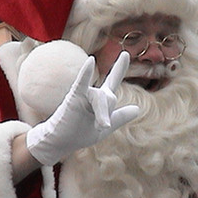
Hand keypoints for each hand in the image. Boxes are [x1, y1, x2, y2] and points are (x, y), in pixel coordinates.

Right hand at [25, 52, 139, 165]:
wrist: (60, 143)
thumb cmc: (78, 134)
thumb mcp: (104, 128)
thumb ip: (120, 117)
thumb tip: (138, 109)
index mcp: (100, 101)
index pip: (113, 80)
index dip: (119, 68)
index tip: (125, 54)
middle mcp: (92, 94)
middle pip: (109, 98)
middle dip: (107, 114)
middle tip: (102, 126)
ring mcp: (83, 95)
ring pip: (101, 99)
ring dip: (102, 114)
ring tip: (101, 126)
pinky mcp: (73, 98)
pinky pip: (81, 83)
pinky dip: (86, 73)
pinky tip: (91, 61)